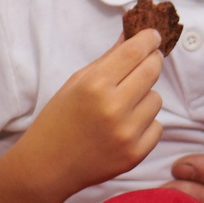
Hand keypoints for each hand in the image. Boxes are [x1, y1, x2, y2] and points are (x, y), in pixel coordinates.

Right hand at [19, 32, 165, 198]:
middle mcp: (114, 108)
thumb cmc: (58, 120)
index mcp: (94, 85)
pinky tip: (124, 128)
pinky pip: (157, 126)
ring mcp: (127, 133)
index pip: (135, 52)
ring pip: (156, 99)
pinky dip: (145, 124)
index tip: (153, 36)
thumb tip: (132, 36)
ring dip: (145, 97)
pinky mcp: (135, 154)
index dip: (148, 39)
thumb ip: (107, 59)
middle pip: (152, 70)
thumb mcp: (75, 83)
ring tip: (122, 106)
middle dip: (152, 60)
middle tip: (148, 60)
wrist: (47, 166)